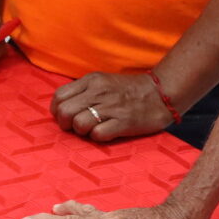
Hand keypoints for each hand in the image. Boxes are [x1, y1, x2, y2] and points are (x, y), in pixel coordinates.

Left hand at [51, 71, 171, 142]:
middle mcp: (99, 92)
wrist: (161, 94)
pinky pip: (98, 135)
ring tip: (94, 129)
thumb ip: (83, 91)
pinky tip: (107, 132)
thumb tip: (61, 108)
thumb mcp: (103, 83)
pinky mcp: (123, 122)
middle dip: (66, 124)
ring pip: (79, 124)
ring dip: (83, 132)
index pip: (59, 96)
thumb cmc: (129, 92)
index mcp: (92, 81)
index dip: (57, 111)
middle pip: (64, 112)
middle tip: (77, 127)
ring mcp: (111, 107)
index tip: (66, 117)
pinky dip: (99, 137)